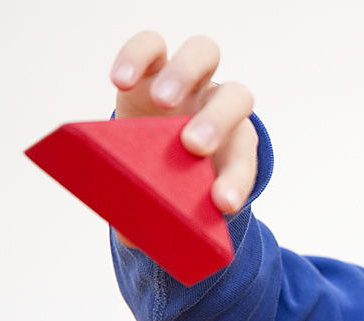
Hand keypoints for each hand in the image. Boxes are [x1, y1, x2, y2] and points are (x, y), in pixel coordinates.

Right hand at [109, 31, 257, 247]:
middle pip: (235, 97)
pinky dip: (136, 55)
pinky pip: (150, 44)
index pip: (244, 160)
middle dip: (217, 121)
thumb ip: (157, 219)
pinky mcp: (150, 64)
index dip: (237, 181)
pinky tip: (119, 80)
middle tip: (192, 147)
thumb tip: (130, 233)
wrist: (151, 149)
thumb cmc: (165, 181)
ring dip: (185, 74)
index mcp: (232, 148)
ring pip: (203, 53)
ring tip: (160, 101)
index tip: (222, 204)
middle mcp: (216, 106)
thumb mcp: (166, 203)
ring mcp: (186, 80)